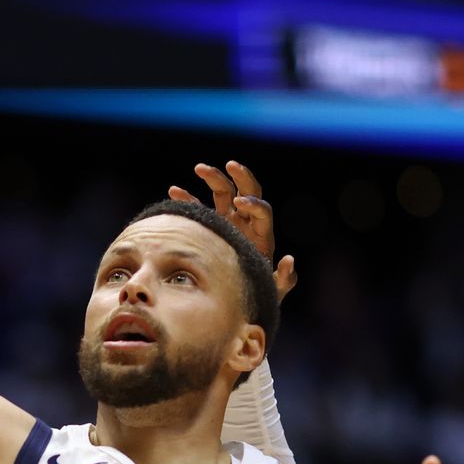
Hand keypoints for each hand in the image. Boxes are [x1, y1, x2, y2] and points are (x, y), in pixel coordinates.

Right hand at [169, 160, 295, 299]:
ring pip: (223, 192)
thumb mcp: (271, 291)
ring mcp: (228, 222)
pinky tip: (174, 190)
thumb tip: (289, 259)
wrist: (235, 299)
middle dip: (241, 177)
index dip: (254, 204)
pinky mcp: (211, 226)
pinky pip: (199, 207)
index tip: (240, 202)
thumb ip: (284, 280)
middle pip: (247, 191)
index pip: (262, 212)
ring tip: (199, 168)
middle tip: (230, 165)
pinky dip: (188, 197)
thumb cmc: (256, 295)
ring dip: (214, 177)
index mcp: (262, 236)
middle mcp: (246, 224)